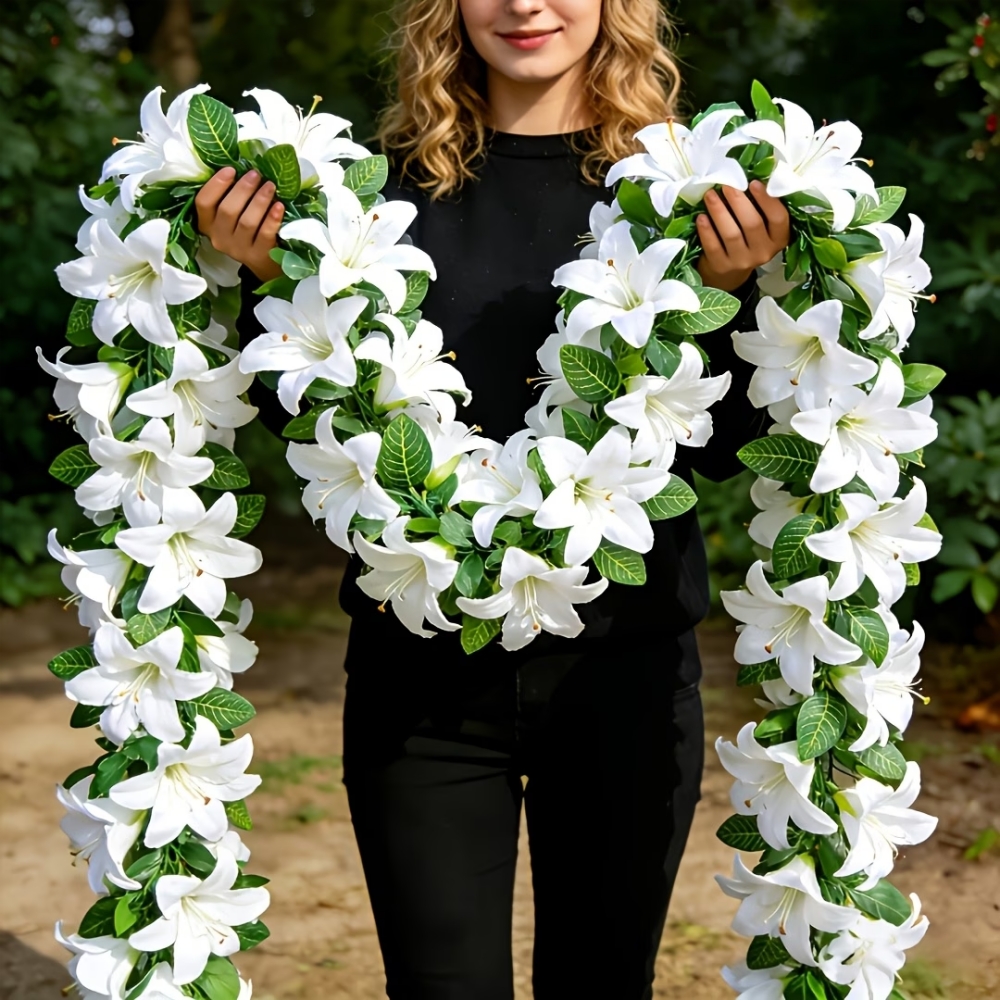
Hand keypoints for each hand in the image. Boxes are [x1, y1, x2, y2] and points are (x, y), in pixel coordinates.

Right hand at [195, 167, 284, 282]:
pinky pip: (265, 235)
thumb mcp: (233, 215)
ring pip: (247, 222)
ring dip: (259, 201)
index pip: (203, 202)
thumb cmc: (247, 230)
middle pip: (228, 210)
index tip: (231, 169)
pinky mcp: (258, 256)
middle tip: (256, 174)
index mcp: (208, 223)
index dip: (216, 184)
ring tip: (270, 186)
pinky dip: (272, 219)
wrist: (264, 262)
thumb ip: (231, 196)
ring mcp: (239, 249)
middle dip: (243, 189)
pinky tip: (279, 206)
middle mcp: (219, 237)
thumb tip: (243, 167)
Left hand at [696, 180, 790, 291]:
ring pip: (731, 234)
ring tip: (710, 195)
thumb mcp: (761, 226)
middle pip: (752, 224)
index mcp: (778, 238)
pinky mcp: (722, 266)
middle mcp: (763, 252)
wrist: (728, 272)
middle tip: (726, 185)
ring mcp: (742, 262)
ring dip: (719, 212)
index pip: (778, 218)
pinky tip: (701, 217)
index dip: (767, 200)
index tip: (753, 182)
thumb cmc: (746, 239)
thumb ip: (759, 207)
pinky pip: (713, 246)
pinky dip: (707, 230)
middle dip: (738, 201)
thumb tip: (746, 177)